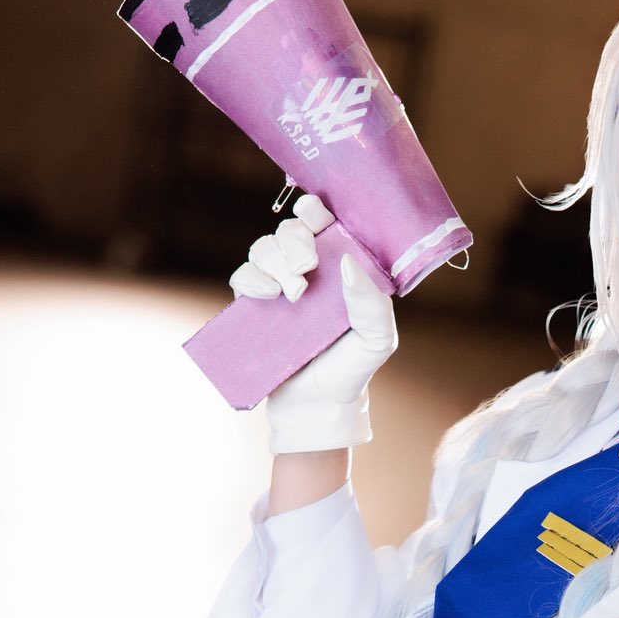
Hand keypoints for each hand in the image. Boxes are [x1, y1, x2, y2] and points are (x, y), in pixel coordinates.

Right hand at [229, 193, 397, 453]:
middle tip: (308, 268)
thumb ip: (372, 303)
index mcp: (338, 269)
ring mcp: (278, 287)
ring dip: (275, 261)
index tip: (315, 215)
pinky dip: (251, 278)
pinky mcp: (254, 306)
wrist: (315, 406)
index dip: (314, 211)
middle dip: (295, 241)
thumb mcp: (376, 339)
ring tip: (292, 295)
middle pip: (289, 230)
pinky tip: (267, 296)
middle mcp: (307, 272)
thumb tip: (347, 262)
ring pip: (263, 248)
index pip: (323, 225)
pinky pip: (242, 275)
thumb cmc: (351, 370)